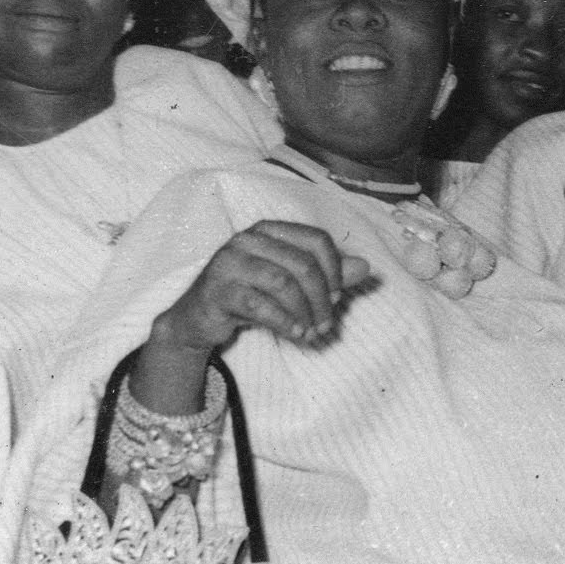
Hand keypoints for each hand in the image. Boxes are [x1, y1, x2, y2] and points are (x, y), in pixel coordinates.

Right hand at [153, 220, 370, 352]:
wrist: (198, 318)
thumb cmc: (248, 295)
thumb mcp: (290, 284)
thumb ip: (327, 274)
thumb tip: (366, 267)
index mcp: (269, 229)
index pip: (316, 239)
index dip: (334, 269)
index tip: (338, 297)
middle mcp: (247, 239)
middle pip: (303, 264)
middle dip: (322, 298)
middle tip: (326, 323)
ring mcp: (229, 262)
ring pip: (283, 283)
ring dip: (304, 313)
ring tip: (310, 332)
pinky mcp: (217, 290)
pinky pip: (259, 305)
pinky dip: (283, 321)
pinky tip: (294, 333)